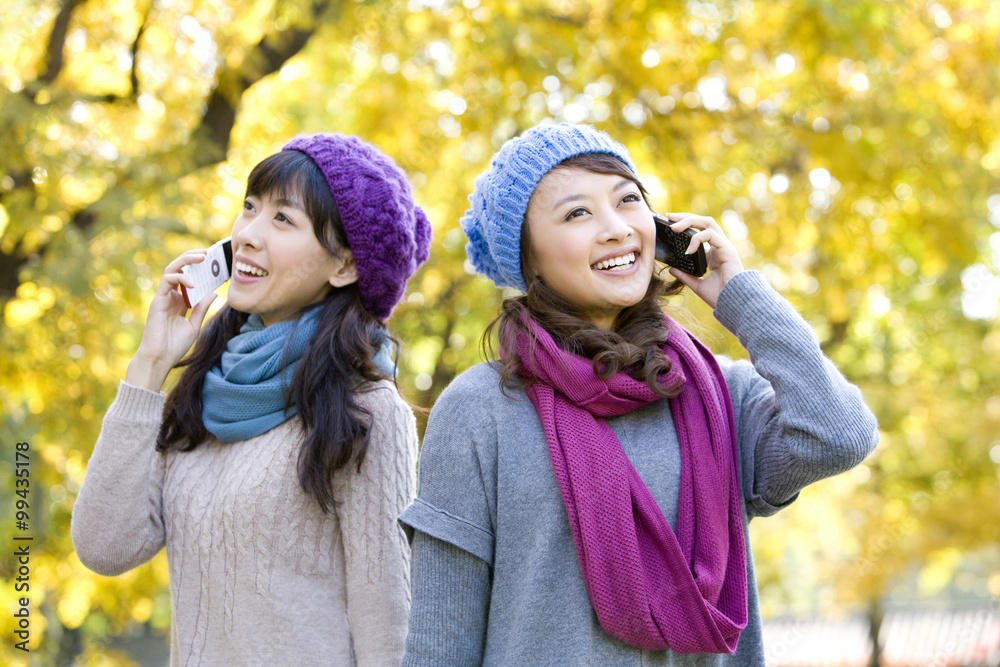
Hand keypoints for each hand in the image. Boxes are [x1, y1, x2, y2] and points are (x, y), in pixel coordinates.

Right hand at [125, 250, 217, 390]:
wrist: (160, 358)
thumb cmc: (175, 345)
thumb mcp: (194, 324)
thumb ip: (201, 308)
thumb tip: (214, 293)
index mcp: (179, 301)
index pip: (189, 278)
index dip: (199, 269)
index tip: (214, 262)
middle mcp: (171, 296)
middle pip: (179, 270)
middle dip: (192, 258)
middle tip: (207, 252)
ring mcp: (163, 297)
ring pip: (172, 270)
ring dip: (186, 260)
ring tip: (202, 256)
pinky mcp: (157, 300)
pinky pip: (167, 281)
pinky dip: (180, 278)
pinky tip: (192, 282)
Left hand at [661, 212, 743, 308]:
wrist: (734, 304)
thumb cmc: (720, 296)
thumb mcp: (697, 285)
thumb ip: (685, 276)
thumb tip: (671, 268)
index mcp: (713, 253)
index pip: (699, 231)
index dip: (685, 225)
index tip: (669, 223)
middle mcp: (719, 246)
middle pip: (703, 222)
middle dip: (685, 217)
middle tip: (669, 217)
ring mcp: (724, 246)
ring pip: (708, 223)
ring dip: (689, 221)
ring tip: (674, 227)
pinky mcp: (727, 249)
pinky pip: (711, 235)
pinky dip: (697, 239)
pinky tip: (688, 251)